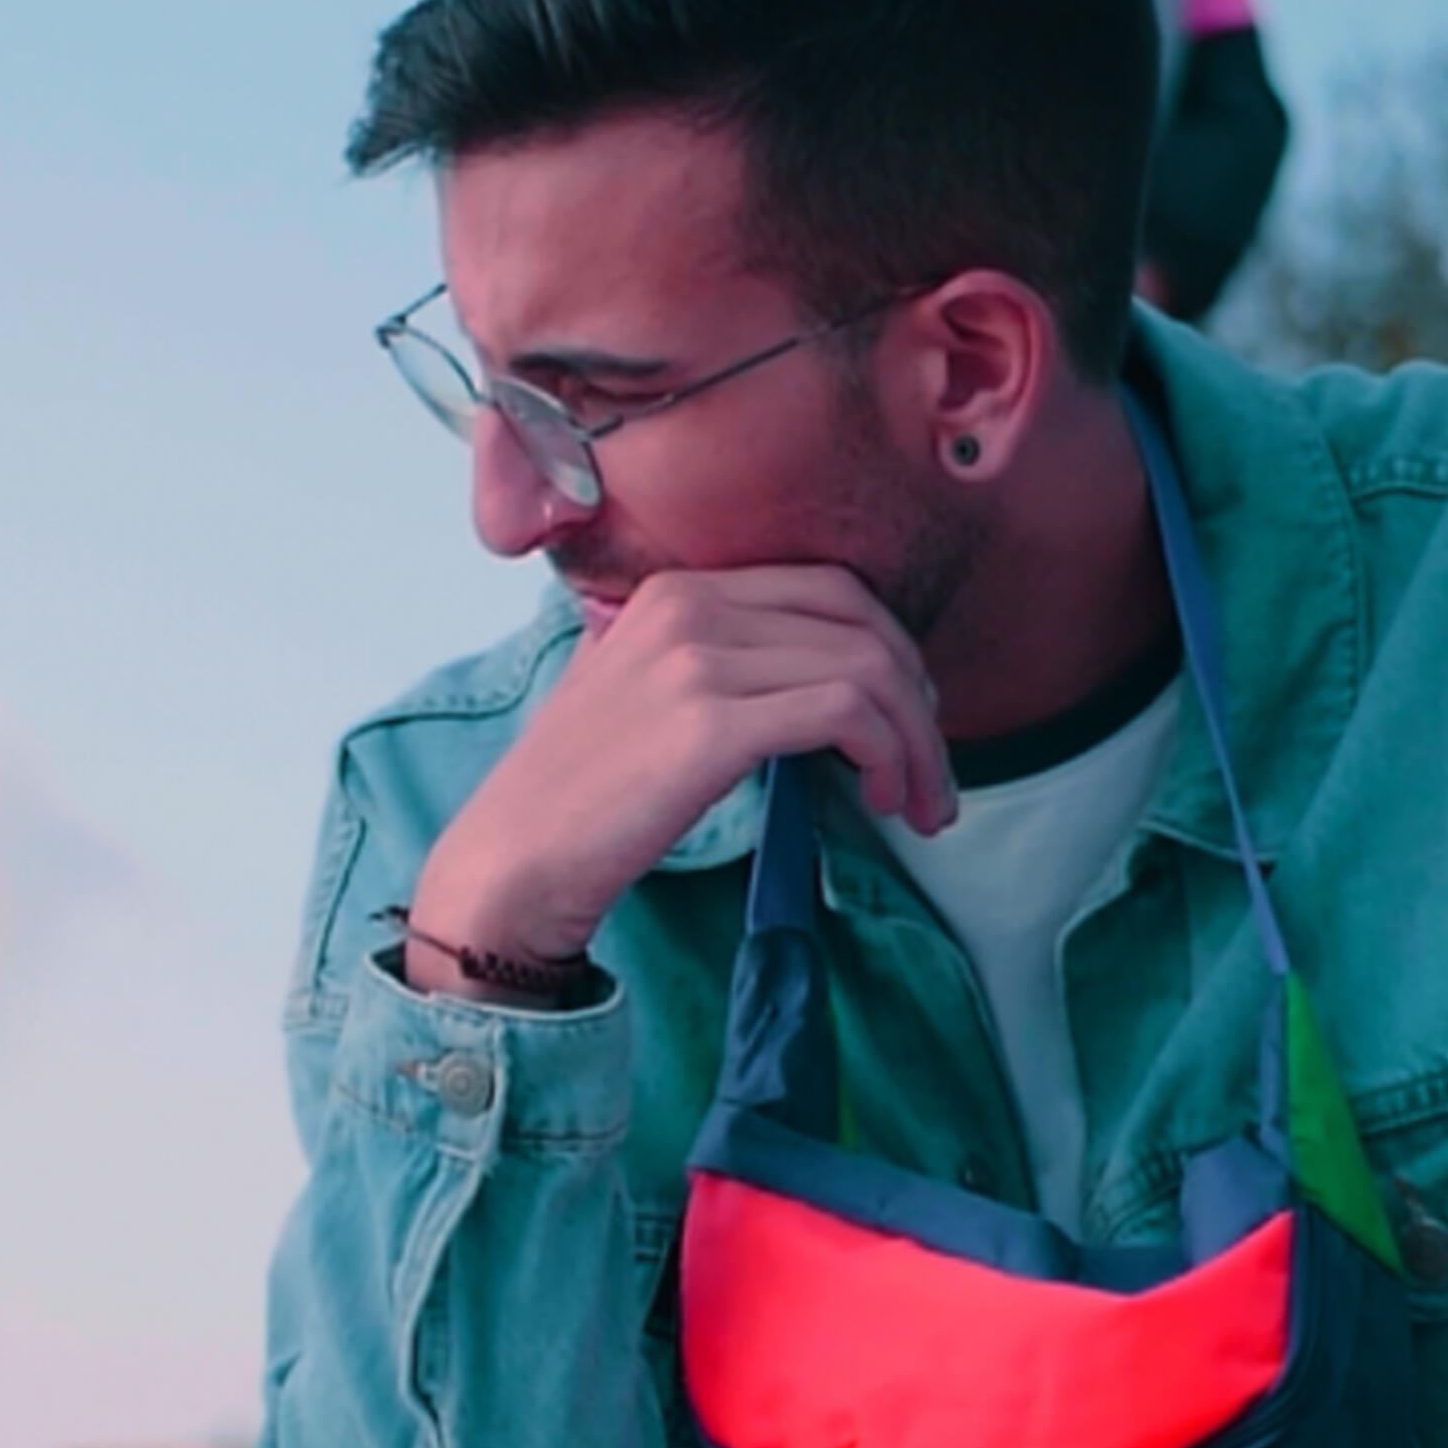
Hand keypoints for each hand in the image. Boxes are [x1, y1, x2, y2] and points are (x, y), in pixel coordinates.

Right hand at [402, 565, 954, 988]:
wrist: (515, 860)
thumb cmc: (580, 801)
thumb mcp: (640, 696)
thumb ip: (712, 666)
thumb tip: (815, 685)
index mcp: (676, 589)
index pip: (827, 587)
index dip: (891, 649)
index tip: (908, 717)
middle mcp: (689, 605)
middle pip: (860, 619)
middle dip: (918, 696)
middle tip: (931, 770)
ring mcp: (698, 659)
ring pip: (866, 668)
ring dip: (915, 741)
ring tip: (921, 804)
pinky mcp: (710, 723)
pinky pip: (844, 713)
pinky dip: (886, 754)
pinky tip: (882, 798)